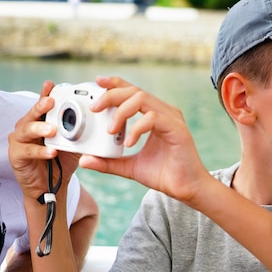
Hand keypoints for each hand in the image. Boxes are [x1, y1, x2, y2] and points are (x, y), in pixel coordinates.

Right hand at [8, 81, 80, 202]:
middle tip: (50, 102)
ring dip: (40, 128)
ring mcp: (19, 140)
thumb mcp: (73, 144)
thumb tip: (99, 122)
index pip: (43, 105)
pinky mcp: (15, 155)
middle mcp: (27, 127)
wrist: (50, 186)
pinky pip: (27, 151)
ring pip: (26, 129)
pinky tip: (50, 152)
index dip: (46, 94)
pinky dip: (40, 151)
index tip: (51, 85)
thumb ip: (81, 132)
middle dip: (41, 106)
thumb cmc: (60, 161)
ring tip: (52, 130)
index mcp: (40, 121)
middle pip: (32, 113)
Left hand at [79, 76, 211, 204]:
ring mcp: (171, 118)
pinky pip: (153, 118)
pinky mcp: (177, 128)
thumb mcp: (129, 167)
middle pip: (134, 91)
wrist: (186, 189)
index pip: (133, 91)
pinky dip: (136, 128)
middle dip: (112, 95)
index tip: (97, 82)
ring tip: (110, 130)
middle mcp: (164, 112)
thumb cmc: (164, 174)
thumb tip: (85, 160)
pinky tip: (128, 143)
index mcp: (155, 115)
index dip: (116, 84)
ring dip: (122, 112)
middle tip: (96, 109)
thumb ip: (108, 162)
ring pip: (142, 99)